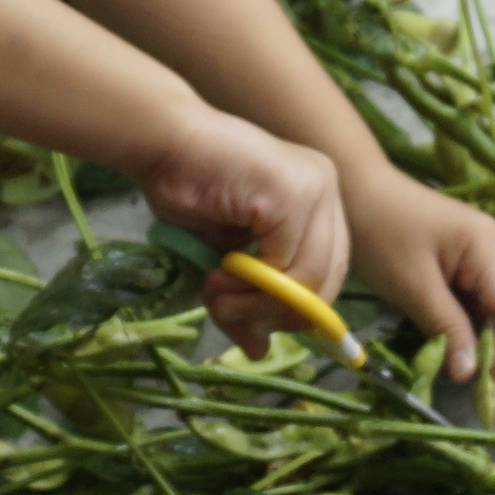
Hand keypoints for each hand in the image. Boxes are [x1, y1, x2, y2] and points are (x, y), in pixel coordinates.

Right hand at [136, 108, 346, 351]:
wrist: (162, 143)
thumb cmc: (190, 188)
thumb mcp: (226, 257)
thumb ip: (248, 297)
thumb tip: (258, 352)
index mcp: (319, 198)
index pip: (332, 270)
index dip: (299, 308)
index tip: (259, 323)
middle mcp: (326, 188)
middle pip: (328, 279)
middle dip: (277, 312)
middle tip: (227, 313)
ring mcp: (314, 189)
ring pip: (308, 279)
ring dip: (258, 302)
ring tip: (216, 295)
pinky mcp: (292, 195)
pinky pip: (284, 265)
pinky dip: (250, 285)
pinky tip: (216, 275)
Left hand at [339, 166, 494, 397]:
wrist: (357, 191)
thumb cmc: (382, 231)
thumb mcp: (413, 285)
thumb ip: (446, 327)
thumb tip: (470, 374)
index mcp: (491, 248)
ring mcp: (485, 262)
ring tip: (493, 394)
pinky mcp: (468, 271)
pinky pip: (485, 309)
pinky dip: (485, 338)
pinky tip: (478, 365)